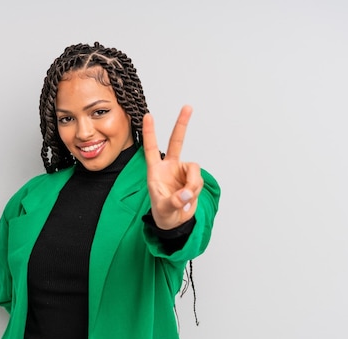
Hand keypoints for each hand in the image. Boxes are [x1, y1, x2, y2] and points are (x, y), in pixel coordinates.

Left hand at [143, 105, 202, 229]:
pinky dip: (196, 190)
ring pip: (194, 171)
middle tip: (187, 107)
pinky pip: (199, 180)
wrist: (175, 222)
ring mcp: (182, 172)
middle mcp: (170, 167)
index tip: (148, 116)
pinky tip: (189, 199)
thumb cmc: (164, 213)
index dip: (150, 133)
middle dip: (182, 124)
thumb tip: (186, 195)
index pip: (151, 149)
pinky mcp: (193, 179)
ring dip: (192, 185)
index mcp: (156, 171)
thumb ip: (174, 202)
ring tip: (185, 199)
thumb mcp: (164, 210)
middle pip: (176, 142)